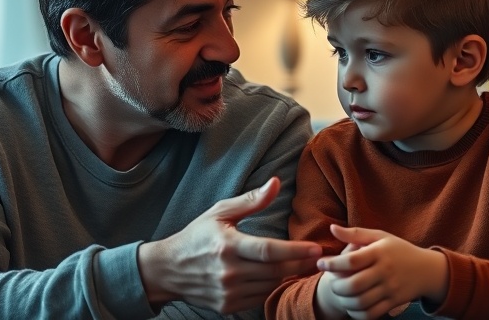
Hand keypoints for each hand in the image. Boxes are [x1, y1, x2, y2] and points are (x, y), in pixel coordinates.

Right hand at [138, 177, 322, 313]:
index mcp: (227, 246)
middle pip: (275, 270)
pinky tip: (284, 276)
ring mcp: (228, 292)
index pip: (268, 251)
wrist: (168, 270)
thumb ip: (251, 201)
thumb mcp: (220, 213)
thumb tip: (276, 182)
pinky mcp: (228, 306)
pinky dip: (274, 287)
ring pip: (270, 286)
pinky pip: (260, 297)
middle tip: (320, 257)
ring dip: (291, 276)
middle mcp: (228, 272)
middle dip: (301, 264)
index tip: (315, 248)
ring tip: (308, 266)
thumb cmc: (196, 236)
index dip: (295, 251)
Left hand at [315, 225, 448, 319]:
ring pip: (361, 302)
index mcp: (380, 252)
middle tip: (330, 282)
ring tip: (339, 294)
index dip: (332, 263)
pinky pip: (371, 314)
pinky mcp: (394, 303)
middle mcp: (385, 271)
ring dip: (344, 301)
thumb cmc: (398, 250)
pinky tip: (351, 305)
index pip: (351, 260)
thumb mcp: (380, 236)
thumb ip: (355, 233)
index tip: (321, 263)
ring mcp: (391, 289)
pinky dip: (356, 313)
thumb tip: (332, 228)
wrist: (427, 270)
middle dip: (336, 286)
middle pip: (354, 285)